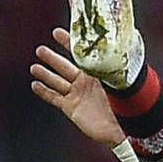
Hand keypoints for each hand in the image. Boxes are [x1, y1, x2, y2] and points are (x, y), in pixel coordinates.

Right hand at [31, 27, 125, 148]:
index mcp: (98, 72)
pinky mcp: (71, 107)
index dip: (69, 43)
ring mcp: (77, 94)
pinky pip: (54, 98)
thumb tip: (110, 49)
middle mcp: (85, 82)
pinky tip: (35, 84)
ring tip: (35, 67)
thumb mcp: (120, 82)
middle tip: (40, 50)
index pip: (81, 55)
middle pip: (64, 67)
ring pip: (56, 81)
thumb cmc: (127, 105)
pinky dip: (44, 91)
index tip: (57, 32)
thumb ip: (109, 68)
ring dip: (45, 74)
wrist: (123, 128)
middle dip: (52, 58)